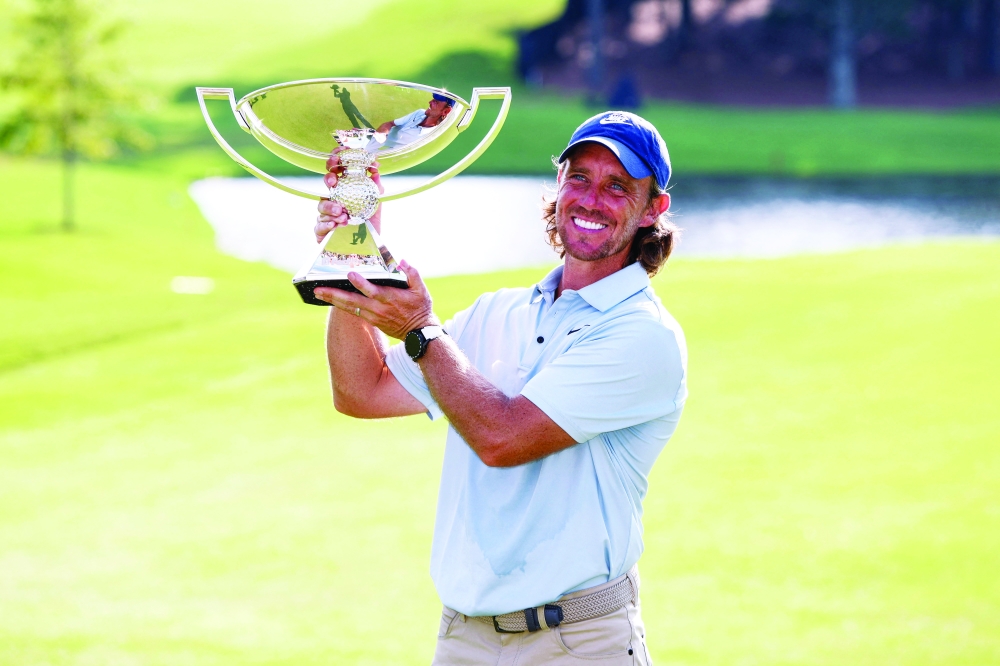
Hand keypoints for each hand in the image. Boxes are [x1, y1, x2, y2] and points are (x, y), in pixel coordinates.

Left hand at [312, 260, 438, 339]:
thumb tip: (402, 261)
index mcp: (390, 298)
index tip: (350, 274)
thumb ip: (412, 274)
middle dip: (334, 294)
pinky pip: (352, 311)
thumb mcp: (421, 290)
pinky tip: (330, 299)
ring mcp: (372, 315)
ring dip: (332, 300)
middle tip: (317, 289)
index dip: (361, 283)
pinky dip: (340, 305)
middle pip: (352, 300)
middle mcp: (378, 308)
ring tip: (317, 293)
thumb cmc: (420, 308)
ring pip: (349, 307)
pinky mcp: (370, 320)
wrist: (418, 332)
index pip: (372, 291)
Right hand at [314, 148, 383, 242]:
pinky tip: (335, 225)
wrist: (365, 248)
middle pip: (326, 182)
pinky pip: (319, 225)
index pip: (338, 170)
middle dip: (329, 178)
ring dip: (330, 206)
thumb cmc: (368, 225)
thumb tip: (375, 171)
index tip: (338, 156)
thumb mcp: (375, 205)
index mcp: (345, 189)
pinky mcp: (321, 230)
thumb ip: (376, 188)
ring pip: (321, 204)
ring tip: (343, 214)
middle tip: (334, 181)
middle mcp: (334, 199)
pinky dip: (327, 224)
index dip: (335, 160)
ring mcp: (326, 214)